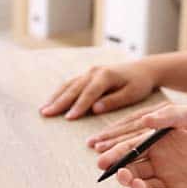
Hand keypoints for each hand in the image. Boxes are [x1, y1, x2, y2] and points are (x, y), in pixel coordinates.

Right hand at [39, 61, 158, 119]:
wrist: (143, 69)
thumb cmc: (140, 84)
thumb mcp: (132, 94)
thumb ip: (113, 101)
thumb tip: (95, 109)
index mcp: (106, 76)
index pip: (89, 93)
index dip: (78, 106)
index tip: (68, 118)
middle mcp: (94, 72)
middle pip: (74, 88)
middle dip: (59, 102)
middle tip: (46, 114)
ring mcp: (89, 72)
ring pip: (68, 85)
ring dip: (55, 98)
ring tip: (43, 110)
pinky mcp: (87, 76)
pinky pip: (70, 84)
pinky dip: (59, 93)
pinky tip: (51, 102)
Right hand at [97, 104, 186, 187]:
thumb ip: (171, 116)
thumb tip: (147, 119)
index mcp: (158, 141)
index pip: (131, 147)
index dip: (116, 152)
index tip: (104, 157)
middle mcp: (160, 161)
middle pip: (132, 169)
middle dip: (121, 172)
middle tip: (118, 173)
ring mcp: (170, 179)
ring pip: (143, 186)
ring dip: (136, 187)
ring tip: (136, 184)